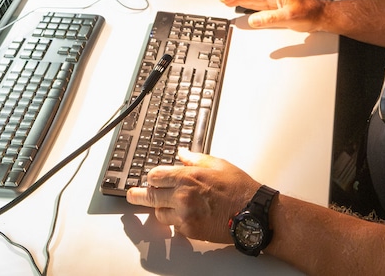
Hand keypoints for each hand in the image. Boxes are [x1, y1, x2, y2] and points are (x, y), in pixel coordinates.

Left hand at [126, 149, 260, 244]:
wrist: (252, 212)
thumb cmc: (239, 188)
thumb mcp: (218, 164)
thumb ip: (195, 159)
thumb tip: (182, 153)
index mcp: (188, 176)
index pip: (155, 176)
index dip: (151, 177)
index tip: (151, 178)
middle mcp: (182, 196)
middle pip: (149, 196)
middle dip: (137, 195)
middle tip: (132, 195)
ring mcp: (185, 215)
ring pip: (159, 213)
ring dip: (160, 208)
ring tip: (167, 204)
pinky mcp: (190, 230)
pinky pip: (173, 226)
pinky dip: (175, 220)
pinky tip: (184, 214)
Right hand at [220, 0, 326, 30]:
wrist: (321, 16)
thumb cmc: (309, 13)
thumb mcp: (288, 17)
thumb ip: (269, 18)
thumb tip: (253, 20)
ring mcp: (276, 0)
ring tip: (229, 1)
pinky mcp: (278, 7)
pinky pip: (260, 4)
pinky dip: (250, 5)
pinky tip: (245, 7)